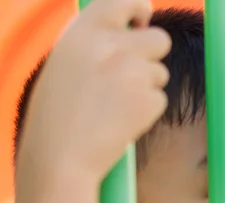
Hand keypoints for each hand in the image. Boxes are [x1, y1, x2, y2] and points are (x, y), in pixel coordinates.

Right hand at [17, 0, 170, 181]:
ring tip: (114, 107)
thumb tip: (127, 31)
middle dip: (154, 54)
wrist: (62, 157)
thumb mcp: (65, 65)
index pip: (121, 2)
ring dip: (146, 86)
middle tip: (137, 73)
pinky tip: (121, 123)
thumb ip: (94, 44)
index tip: (144, 17)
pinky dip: (147, 111)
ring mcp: (134, 73)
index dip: (138, 7)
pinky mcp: (149, 101)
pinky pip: (160, 100)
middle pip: (159, 39)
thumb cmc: (57, 116)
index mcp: (83, 34)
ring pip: (159, 72)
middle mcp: (112, 47)